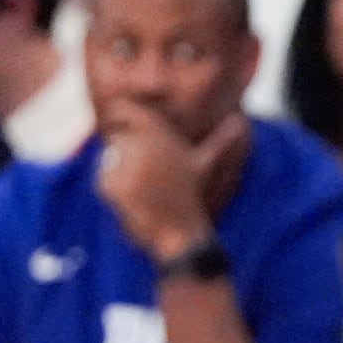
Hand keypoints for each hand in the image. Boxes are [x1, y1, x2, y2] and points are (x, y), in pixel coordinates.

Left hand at [98, 104, 247, 260]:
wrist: (180, 234)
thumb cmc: (193, 200)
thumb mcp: (206, 166)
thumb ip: (221, 141)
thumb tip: (238, 121)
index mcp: (160, 132)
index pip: (123, 108)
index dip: (120, 116)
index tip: (125, 130)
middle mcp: (142, 142)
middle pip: (116, 137)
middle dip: (125, 154)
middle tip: (143, 176)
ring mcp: (125, 162)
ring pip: (110, 159)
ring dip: (120, 174)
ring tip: (143, 192)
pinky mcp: (112, 181)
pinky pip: (104, 179)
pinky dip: (114, 191)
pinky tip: (134, 201)